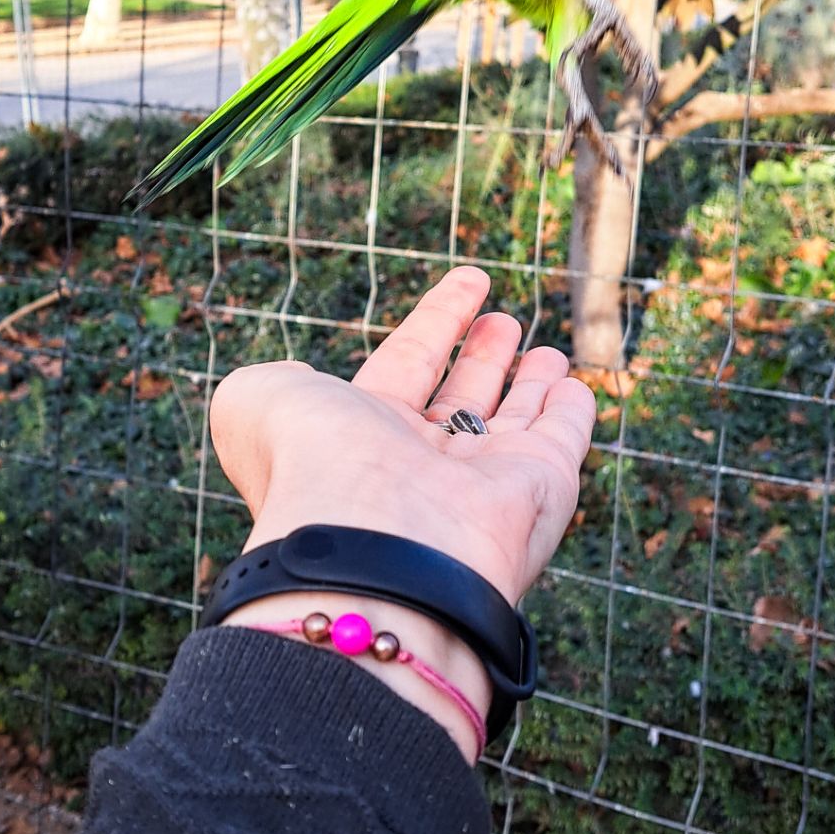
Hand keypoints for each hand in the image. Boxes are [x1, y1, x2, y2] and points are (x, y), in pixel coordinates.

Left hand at [209, 265, 595, 606]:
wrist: (373, 553)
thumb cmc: (314, 469)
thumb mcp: (259, 404)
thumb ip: (267, 382)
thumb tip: (290, 378)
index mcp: (361, 440)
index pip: (406, 365)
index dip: (438, 320)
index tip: (471, 280)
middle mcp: (424, 466)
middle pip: (460, 401)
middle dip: (483, 358)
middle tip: (504, 320)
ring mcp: (484, 482)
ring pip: (514, 423)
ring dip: (532, 383)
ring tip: (546, 349)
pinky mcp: (541, 489)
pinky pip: (562, 440)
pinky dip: (572, 412)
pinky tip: (575, 387)